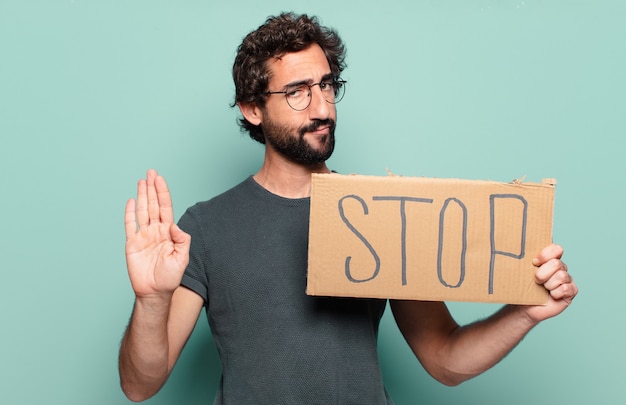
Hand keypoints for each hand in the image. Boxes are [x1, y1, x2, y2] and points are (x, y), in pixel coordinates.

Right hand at [124, 170, 190, 298]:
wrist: (155, 292)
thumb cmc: (170, 277)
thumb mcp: (182, 258)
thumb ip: (182, 240)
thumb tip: (174, 224)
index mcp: (168, 232)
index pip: (165, 207)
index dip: (163, 193)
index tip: (160, 179)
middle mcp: (155, 231)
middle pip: (153, 205)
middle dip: (152, 188)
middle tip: (151, 172)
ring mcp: (143, 236)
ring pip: (141, 211)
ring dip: (141, 196)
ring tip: (141, 181)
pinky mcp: (132, 244)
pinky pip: (129, 225)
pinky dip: (129, 213)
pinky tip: (130, 201)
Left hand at [524, 244, 577, 321]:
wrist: (525, 307)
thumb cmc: (523, 287)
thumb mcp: (521, 272)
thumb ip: (523, 260)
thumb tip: (510, 247)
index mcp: (550, 259)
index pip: (556, 249)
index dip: (545, 255)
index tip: (534, 262)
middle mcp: (560, 267)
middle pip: (556, 264)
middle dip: (542, 274)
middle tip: (536, 280)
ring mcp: (567, 279)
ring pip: (561, 276)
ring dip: (548, 284)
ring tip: (543, 288)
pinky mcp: (571, 291)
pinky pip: (566, 288)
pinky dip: (555, 293)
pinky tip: (551, 296)